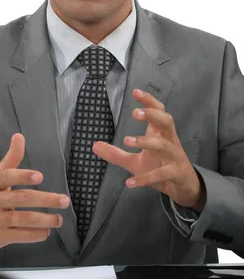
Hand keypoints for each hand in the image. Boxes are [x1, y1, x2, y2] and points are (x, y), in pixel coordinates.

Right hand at [0, 133, 69, 252]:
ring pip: (21, 219)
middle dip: (44, 199)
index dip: (22, 176)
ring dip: (43, 219)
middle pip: (19, 198)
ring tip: (59, 219)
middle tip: (64, 200)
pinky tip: (46, 232)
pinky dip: (34, 235)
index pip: (5, 177)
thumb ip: (11, 159)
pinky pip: (18, 235)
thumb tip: (19, 136)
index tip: (40, 177)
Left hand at [92, 89, 205, 210]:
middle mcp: (169, 142)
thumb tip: (94, 145)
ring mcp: (175, 157)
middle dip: (152, 115)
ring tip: (127, 140)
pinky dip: (145, 178)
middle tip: (135, 112)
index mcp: (161, 134)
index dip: (149, 101)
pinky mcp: (176, 173)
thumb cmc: (160, 167)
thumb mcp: (135, 161)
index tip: (136, 91)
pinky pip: (161, 174)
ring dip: (146, 141)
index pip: (158, 111)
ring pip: (164, 145)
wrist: (183, 187)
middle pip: (166, 121)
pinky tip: (130, 182)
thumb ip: (116, 153)